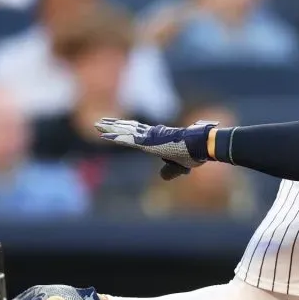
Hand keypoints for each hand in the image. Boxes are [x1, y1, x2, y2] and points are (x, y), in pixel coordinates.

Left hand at [95, 118, 217, 179]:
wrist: (201, 145)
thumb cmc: (194, 153)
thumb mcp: (179, 166)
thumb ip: (168, 170)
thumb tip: (161, 177)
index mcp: (158, 138)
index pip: (138, 131)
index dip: (125, 128)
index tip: (114, 126)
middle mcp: (152, 135)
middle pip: (128, 128)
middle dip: (113, 125)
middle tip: (99, 122)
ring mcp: (149, 137)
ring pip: (125, 131)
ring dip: (110, 128)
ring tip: (96, 125)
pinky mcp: (149, 142)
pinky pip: (128, 139)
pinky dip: (115, 137)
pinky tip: (104, 136)